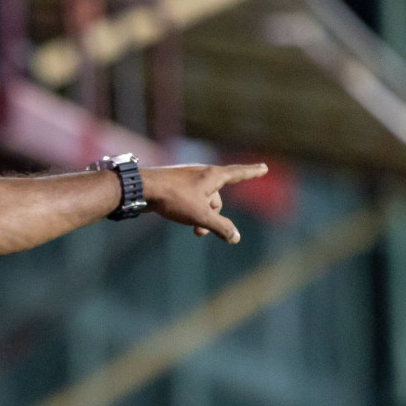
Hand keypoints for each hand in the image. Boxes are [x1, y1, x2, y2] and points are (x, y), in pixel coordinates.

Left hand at [140, 163, 268, 243]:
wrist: (142, 188)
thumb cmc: (173, 198)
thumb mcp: (201, 215)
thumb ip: (220, 227)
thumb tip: (236, 237)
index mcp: (213, 175)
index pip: (239, 173)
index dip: (252, 172)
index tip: (264, 167)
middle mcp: (202, 173)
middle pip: (217, 199)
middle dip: (212, 217)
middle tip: (200, 231)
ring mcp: (187, 179)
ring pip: (203, 201)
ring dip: (200, 217)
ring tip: (191, 228)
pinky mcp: (175, 185)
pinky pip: (190, 200)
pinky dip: (190, 211)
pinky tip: (178, 216)